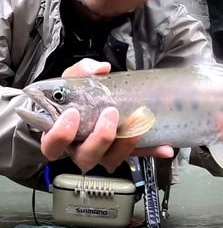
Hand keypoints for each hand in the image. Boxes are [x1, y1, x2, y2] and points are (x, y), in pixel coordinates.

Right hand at [40, 58, 173, 172]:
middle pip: (86, 157)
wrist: (90, 106)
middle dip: (100, 138)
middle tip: (110, 113)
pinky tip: (165, 148)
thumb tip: (101, 68)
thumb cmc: (75, 98)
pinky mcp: (123, 151)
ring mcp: (104, 153)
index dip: (60, 136)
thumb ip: (82, 71)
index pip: (52, 146)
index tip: (71, 115)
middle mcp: (81, 149)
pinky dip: (152, 151)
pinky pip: (138, 155)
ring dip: (127, 144)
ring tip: (138, 125)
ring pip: (112, 160)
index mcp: (62, 136)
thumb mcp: (73, 81)